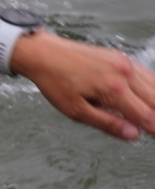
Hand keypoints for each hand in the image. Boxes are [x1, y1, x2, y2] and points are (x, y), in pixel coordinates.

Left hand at [16, 32, 154, 140]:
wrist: (44, 53)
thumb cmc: (55, 81)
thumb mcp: (75, 110)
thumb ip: (107, 123)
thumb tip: (134, 135)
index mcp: (114, 89)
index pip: (147, 115)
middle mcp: (124, 73)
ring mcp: (125, 63)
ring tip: (153, 118)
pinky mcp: (122, 57)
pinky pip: (147, 75)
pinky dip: (154, 88)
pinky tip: (152, 98)